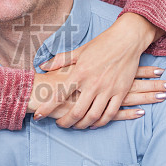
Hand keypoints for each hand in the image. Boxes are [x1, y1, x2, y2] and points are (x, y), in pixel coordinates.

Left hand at [32, 13, 165, 128]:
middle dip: (66, 122)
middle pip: (77, 112)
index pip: (59, 95)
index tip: (38, 116)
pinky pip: (110, 114)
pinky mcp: (121, 92)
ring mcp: (108, 89)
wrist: (127, 39)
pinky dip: (101, 122)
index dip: (46, 108)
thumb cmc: (101, 44)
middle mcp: (93, 83)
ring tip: (76, 126)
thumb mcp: (78, 51)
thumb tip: (42, 66)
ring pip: (93, 116)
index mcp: (79, 73)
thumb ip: (60, 60)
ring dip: (82, 125)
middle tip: (60, 124)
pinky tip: (94, 124)